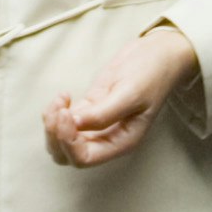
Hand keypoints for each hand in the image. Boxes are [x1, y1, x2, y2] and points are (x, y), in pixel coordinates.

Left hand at [40, 18, 198, 171]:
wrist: (158, 54)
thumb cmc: (151, 74)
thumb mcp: (130, 92)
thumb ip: (103, 113)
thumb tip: (74, 124)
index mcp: (121, 142)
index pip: (84, 158)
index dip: (68, 142)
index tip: (66, 114)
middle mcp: (107, 139)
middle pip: (68, 155)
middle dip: (56, 135)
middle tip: (60, 108)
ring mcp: (97, 125)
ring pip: (62, 141)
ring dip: (52, 124)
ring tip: (60, 100)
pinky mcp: (90, 109)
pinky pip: (65, 122)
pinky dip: (56, 112)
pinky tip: (64, 96)